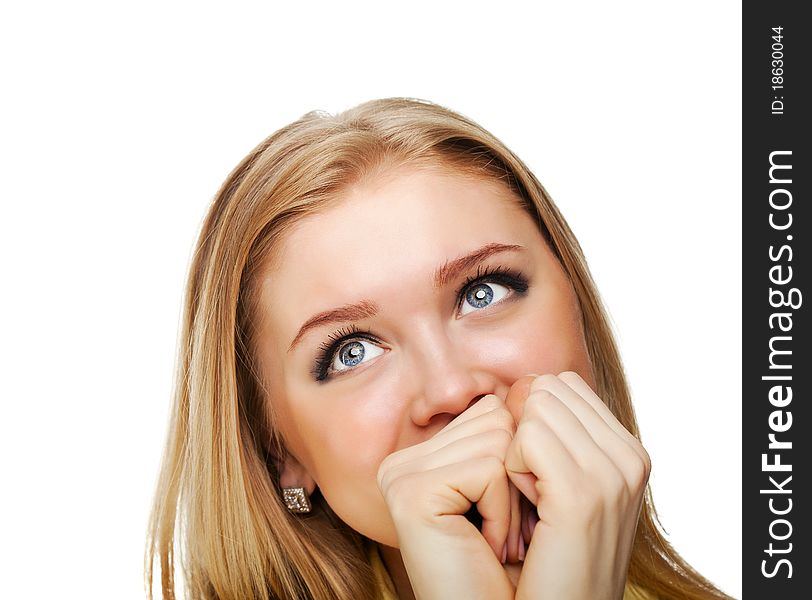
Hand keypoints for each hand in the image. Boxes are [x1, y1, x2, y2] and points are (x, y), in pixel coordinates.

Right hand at [377, 394, 517, 598]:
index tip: (513, 516)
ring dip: (515, 500)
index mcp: (427, 456)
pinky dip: (503, 513)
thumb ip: (514, 432)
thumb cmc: (519, 570)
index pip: (497, 410)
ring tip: (495, 541)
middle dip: (522, 478)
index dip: (525, 462)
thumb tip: (533, 382)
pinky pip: (488, 468)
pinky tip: (484, 546)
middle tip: (506, 533)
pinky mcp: (409, 491)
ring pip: (499, 438)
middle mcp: (407, 460)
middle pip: (499, 418)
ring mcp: (402, 474)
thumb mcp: (519, 489)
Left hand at [504, 372, 650, 599]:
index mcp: (628, 452)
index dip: (531, 417)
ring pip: (535, 406)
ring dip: (515, 450)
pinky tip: (524, 508)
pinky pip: (525, 437)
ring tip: (529, 501)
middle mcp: (629, 457)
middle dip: (523, 428)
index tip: (533, 471)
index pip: (562, 384)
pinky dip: (509, 468)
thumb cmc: (549, 558)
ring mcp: (613, 474)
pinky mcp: (583, 494)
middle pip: (547, 388)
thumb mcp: (562, 488)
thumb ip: (558, 438)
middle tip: (529, 487)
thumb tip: (522, 387)